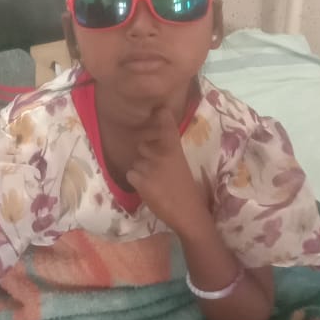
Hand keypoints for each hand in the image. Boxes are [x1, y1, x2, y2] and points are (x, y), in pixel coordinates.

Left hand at [126, 106, 208, 233]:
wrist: (189, 212)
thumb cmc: (185, 189)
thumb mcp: (180, 164)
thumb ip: (167, 152)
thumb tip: (150, 145)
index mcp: (175, 149)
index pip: (167, 125)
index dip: (161, 115)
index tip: (160, 107)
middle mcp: (162, 154)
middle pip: (142, 146)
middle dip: (144, 156)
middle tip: (157, 171)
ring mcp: (152, 167)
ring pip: (135, 163)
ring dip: (141, 172)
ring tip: (155, 183)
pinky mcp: (143, 181)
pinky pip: (131, 175)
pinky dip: (136, 182)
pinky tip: (148, 189)